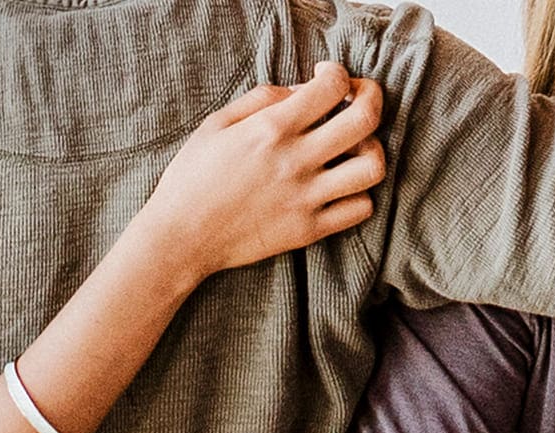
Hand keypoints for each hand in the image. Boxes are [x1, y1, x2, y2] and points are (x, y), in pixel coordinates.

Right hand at [128, 61, 386, 291]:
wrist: (181, 237)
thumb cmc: (193, 177)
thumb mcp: (217, 123)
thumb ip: (262, 99)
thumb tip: (303, 89)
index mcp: (271, 128)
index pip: (332, 86)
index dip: (338, 73)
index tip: (327, 77)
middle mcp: (296, 160)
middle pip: (365, 119)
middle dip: (372, 97)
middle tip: (360, 97)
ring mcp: (307, 197)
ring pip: (373, 167)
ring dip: (371, 148)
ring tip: (353, 147)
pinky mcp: (310, 230)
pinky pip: (361, 208)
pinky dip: (360, 193)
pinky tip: (342, 184)